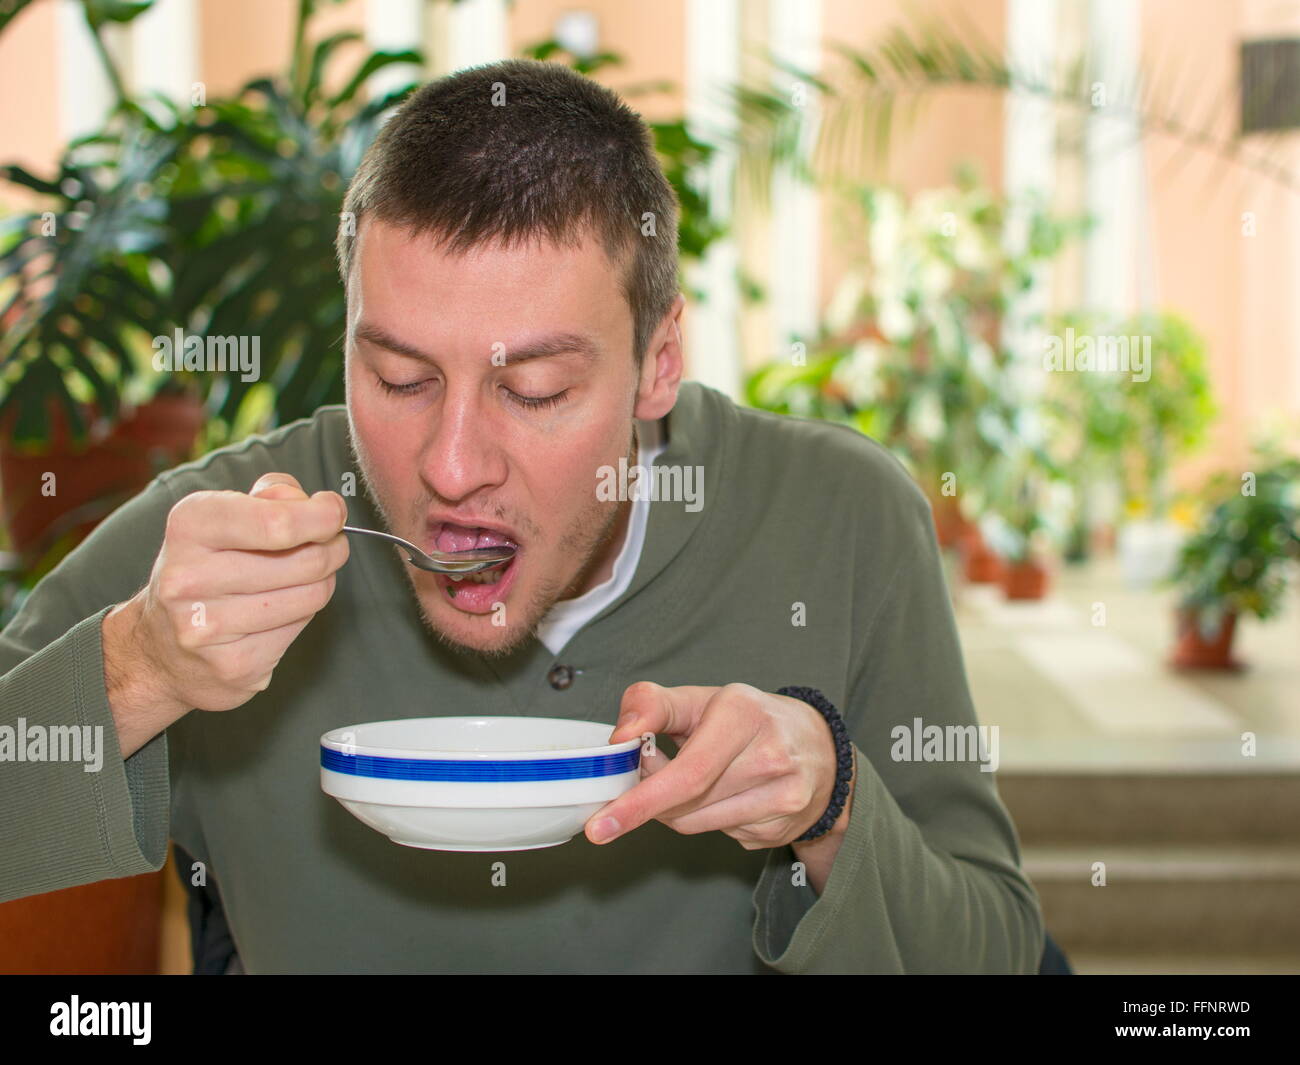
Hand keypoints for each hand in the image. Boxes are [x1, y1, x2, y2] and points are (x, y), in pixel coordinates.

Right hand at [109, 472, 348, 715]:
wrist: (157, 650)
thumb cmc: (203, 569)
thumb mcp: (223, 515)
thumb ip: (272, 495)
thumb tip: (313, 502)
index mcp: (191, 526)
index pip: (278, 521)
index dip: (322, 516)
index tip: (331, 512)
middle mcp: (190, 577)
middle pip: (307, 560)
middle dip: (331, 549)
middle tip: (328, 545)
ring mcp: (208, 627)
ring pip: (312, 595)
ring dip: (321, 582)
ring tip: (301, 578)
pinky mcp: (232, 665)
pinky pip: (299, 629)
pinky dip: (301, 616)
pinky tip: (278, 611)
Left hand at [584, 681, 838, 848]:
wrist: (820, 749)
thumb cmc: (750, 719)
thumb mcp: (701, 698)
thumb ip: (652, 705)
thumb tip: (620, 737)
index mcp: (744, 715)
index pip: (687, 772)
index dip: (640, 801)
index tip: (602, 822)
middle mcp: (771, 758)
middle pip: (685, 803)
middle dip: (650, 799)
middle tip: (642, 781)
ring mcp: (781, 799)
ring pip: (696, 824)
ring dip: (674, 808)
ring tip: (690, 778)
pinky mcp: (780, 830)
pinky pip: (718, 834)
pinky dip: (703, 817)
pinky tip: (719, 793)